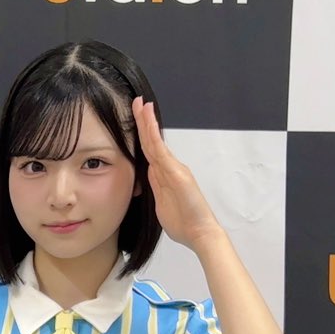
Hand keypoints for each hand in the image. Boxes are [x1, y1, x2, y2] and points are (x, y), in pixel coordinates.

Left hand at [132, 97, 224, 250]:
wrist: (200, 232)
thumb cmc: (183, 221)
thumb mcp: (162, 204)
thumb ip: (155, 189)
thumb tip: (146, 177)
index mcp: (165, 174)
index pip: (149, 150)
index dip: (142, 134)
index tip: (135, 118)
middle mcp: (170, 167)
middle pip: (151, 141)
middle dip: (144, 120)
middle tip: (137, 102)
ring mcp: (174, 168)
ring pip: (155, 142)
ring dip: (147, 122)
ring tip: (141, 105)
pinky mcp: (177, 173)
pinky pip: (160, 152)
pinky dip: (153, 135)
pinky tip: (148, 122)